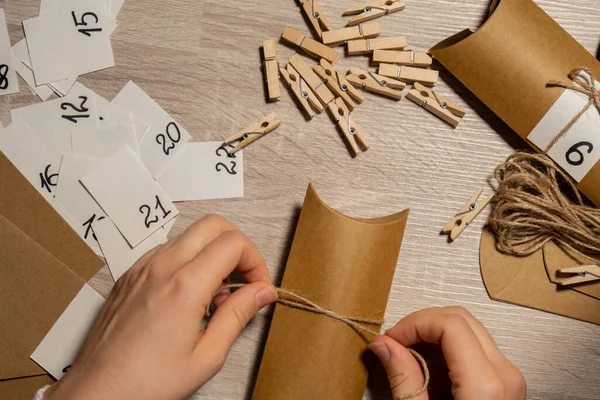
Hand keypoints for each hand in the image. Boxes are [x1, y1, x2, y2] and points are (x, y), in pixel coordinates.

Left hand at [45, 215, 277, 399]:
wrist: (97, 393)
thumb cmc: (147, 382)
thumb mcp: (207, 356)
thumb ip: (238, 315)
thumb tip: (263, 292)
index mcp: (185, 285)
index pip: (234, 243)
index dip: (256, 261)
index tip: (258, 286)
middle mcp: (162, 267)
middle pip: (213, 224)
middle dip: (237, 246)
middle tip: (242, 279)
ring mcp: (142, 268)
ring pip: (189, 235)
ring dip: (211, 253)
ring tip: (213, 295)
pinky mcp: (129, 275)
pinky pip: (166, 250)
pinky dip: (187, 260)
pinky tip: (188, 296)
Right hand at [369, 306, 525, 399]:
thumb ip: (403, 380)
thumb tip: (384, 345)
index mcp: (486, 385)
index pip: (449, 323)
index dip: (414, 323)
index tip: (392, 338)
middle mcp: (505, 375)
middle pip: (460, 319)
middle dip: (422, 323)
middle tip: (396, 342)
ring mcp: (509, 378)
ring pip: (468, 329)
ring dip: (433, 334)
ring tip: (408, 357)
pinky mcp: (506, 383)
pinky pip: (475, 348)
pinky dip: (447, 348)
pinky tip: (428, 368)